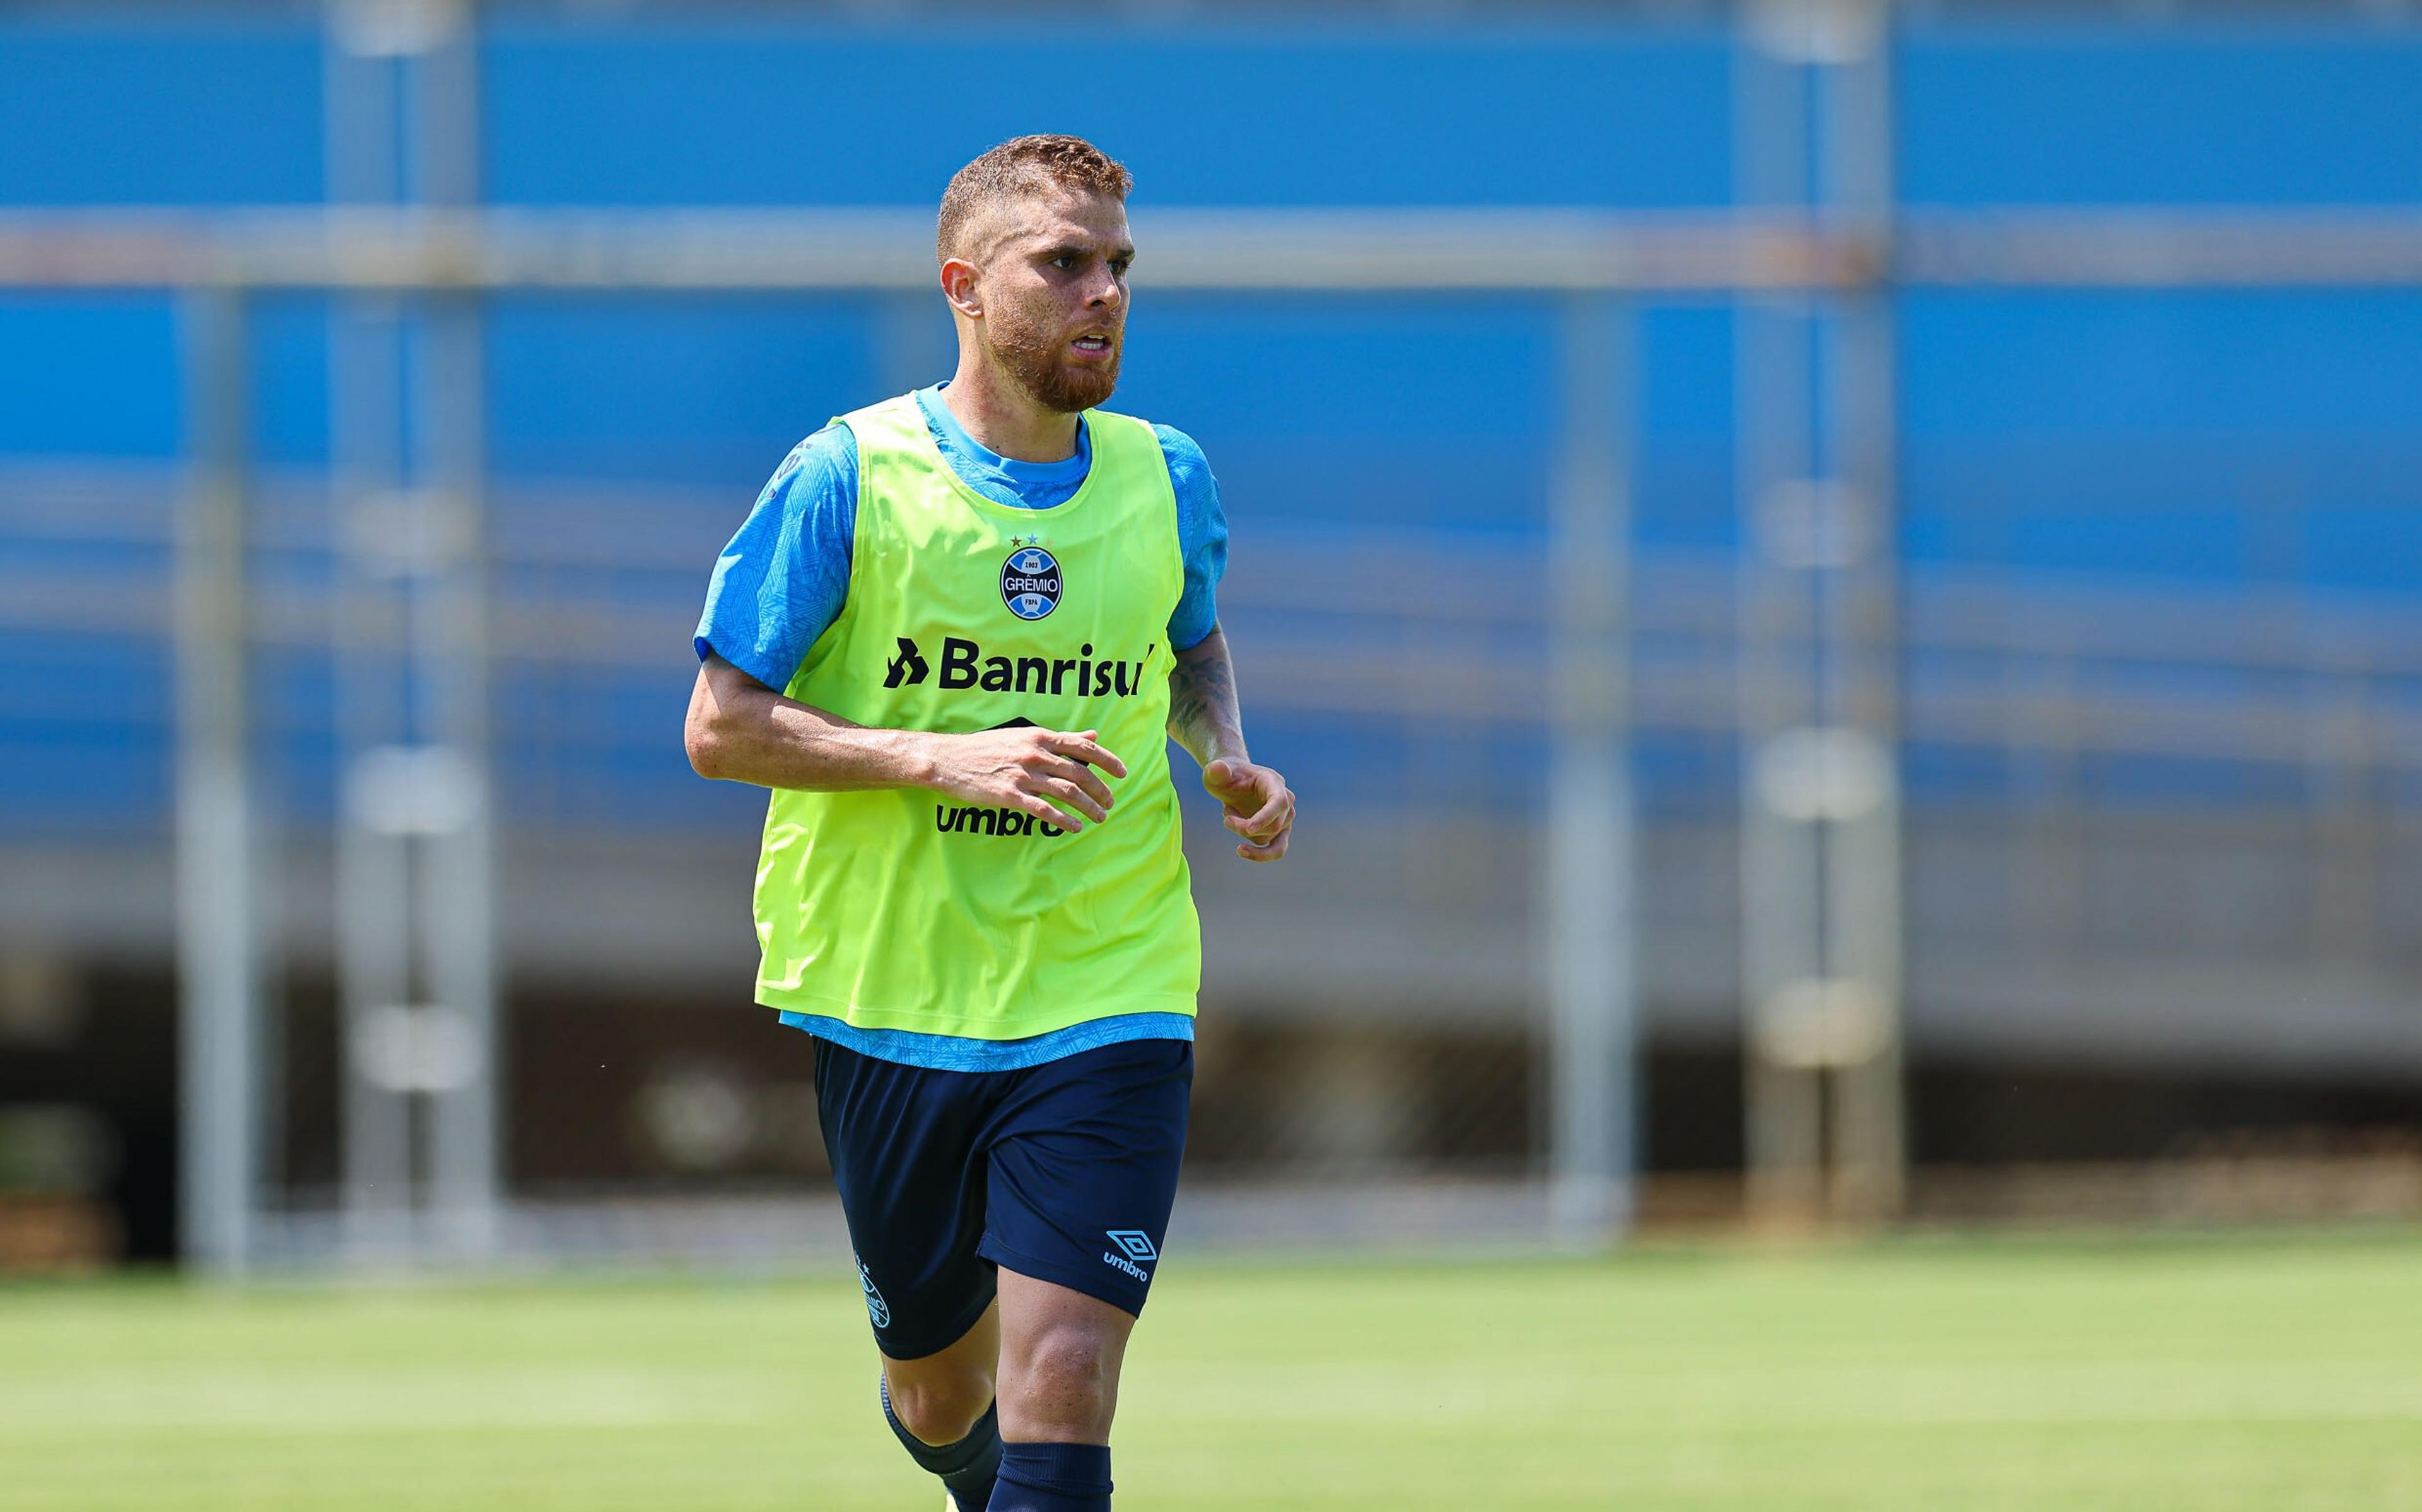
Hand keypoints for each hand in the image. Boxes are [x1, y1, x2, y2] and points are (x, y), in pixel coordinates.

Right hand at [925, 727, 1126, 832]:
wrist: (949, 759)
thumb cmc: (986, 747)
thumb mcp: (1025, 736)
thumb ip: (1061, 738)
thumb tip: (1093, 736)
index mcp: (1040, 737)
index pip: (1082, 747)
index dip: (1107, 760)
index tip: (1123, 772)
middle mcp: (1035, 754)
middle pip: (1080, 773)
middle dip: (1101, 790)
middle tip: (1110, 802)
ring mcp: (1023, 775)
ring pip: (1067, 793)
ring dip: (1088, 807)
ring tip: (1099, 817)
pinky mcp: (1010, 796)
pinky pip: (1044, 810)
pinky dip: (1064, 820)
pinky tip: (1075, 828)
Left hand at [1202, 758, 1293, 861]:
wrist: (1230, 781)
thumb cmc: (1224, 776)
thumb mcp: (1215, 772)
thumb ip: (1216, 770)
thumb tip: (1219, 767)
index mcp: (1273, 782)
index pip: (1279, 802)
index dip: (1266, 817)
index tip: (1247, 829)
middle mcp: (1285, 800)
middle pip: (1274, 825)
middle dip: (1245, 828)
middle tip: (1226, 818)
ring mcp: (1284, 817)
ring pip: (1272, 839)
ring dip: (1245, 835)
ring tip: (1229, 818)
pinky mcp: (1279, 831)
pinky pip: (1276, 850)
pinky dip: (1258, 854)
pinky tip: (1241, 850)